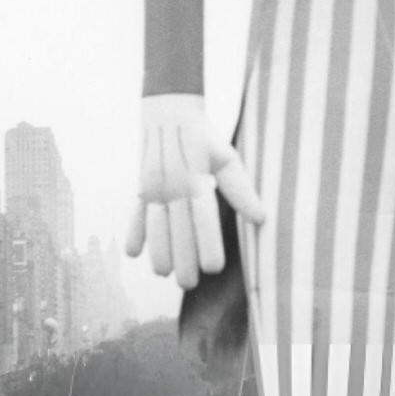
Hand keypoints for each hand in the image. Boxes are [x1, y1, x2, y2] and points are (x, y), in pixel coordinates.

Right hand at [126, 95, 265, 288]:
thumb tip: (261, 218)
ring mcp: (154, 185)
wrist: (168, 111)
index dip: (206, 243)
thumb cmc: (205, 140)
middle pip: (177, 227)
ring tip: (163, 275)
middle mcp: (173, 183)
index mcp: (196, 177)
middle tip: (188, 284)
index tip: (212, 268)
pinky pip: (135, 212)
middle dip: (182, 258)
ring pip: (154, 224)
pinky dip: (133, 232)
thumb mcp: (227, 159)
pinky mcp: (141, 186)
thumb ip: (241, 191)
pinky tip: (132, 254)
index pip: (202, 217)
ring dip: (157, 251)